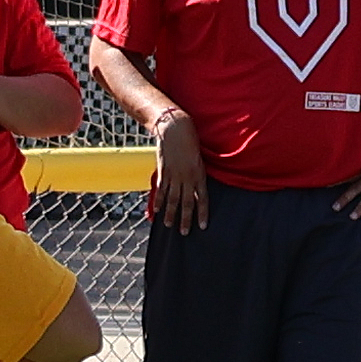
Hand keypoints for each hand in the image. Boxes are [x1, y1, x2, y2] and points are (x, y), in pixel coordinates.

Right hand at [146, 108, 207, 230]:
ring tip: (169, 225)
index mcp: (199, 174)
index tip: (203, 226)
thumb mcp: (199, 157)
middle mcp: (187, 177)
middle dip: (186, 219)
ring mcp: (174, 175)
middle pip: (187, 203)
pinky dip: (159, 201)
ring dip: (171, 214)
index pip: (202, 198)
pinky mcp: (163, 171)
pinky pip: (161, 189)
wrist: (175, 128)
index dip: (202, 213)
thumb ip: (197, 173)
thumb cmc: (190, 140)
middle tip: (184, 233)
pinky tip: (158, 210)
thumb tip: (195, 188)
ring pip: (173, 199)